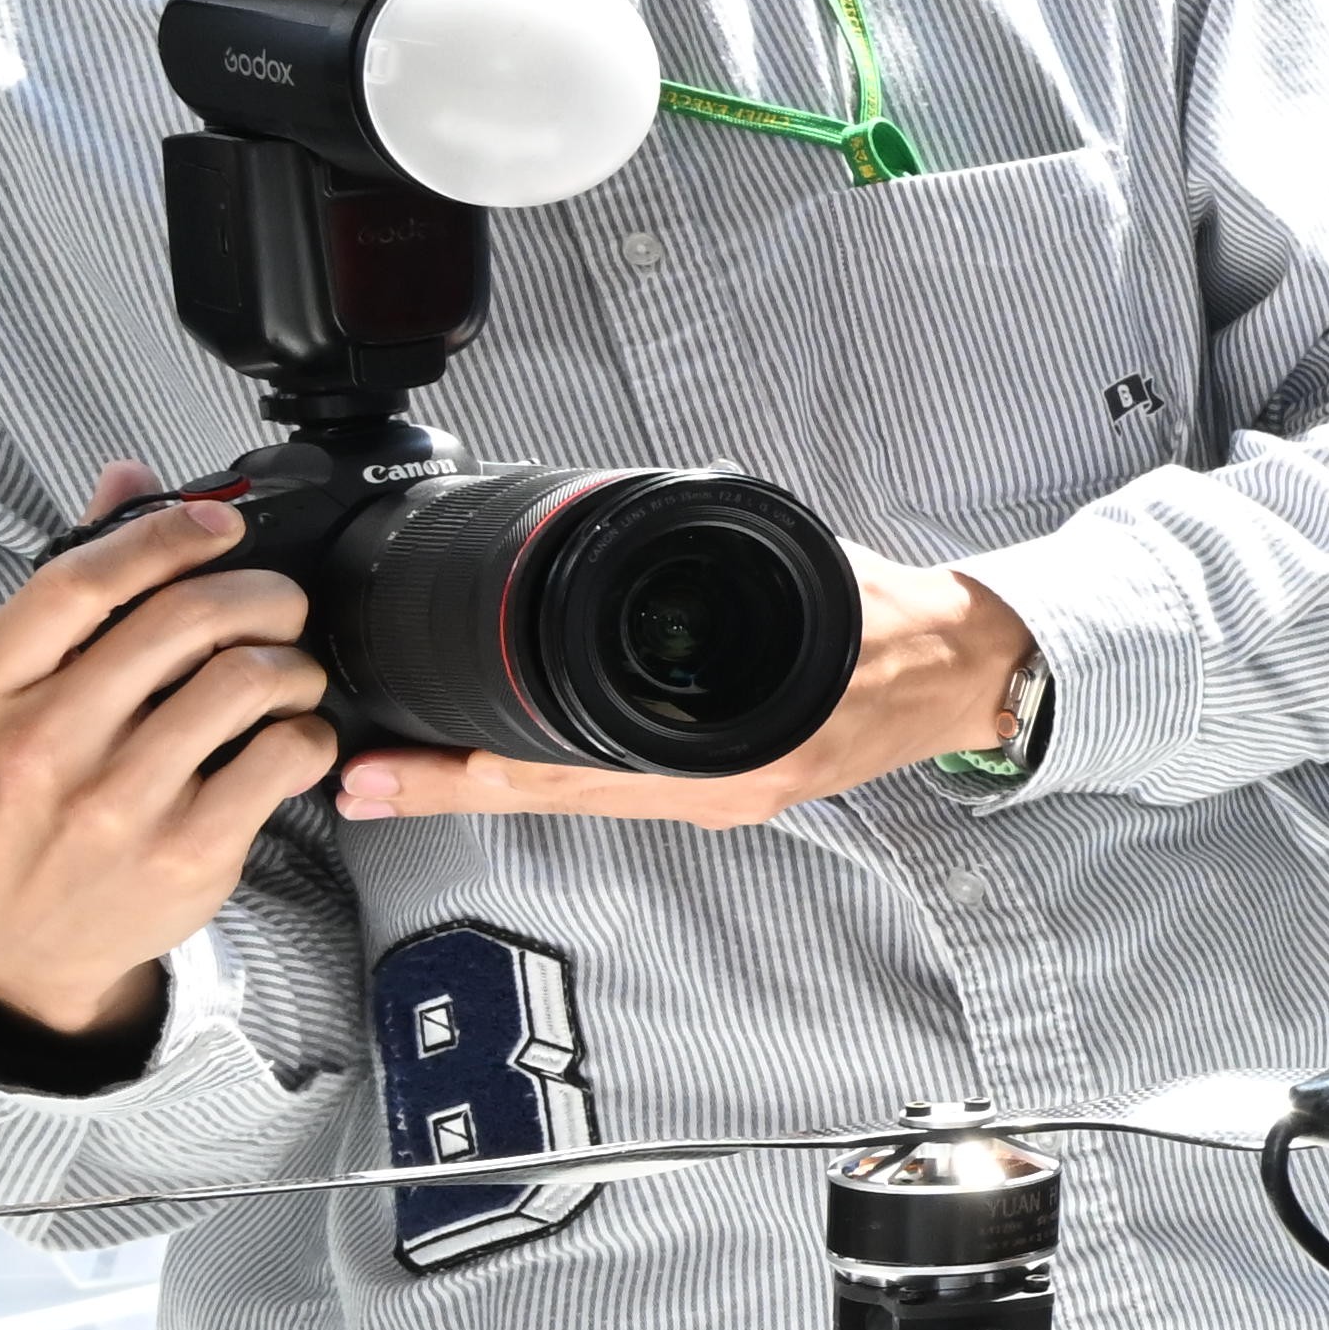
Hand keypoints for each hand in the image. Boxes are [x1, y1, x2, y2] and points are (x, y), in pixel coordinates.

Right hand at [0, 476, 336, 1041]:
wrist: (4, 943)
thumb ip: (63, 592)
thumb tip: (129, 480)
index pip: (81, 580)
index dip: (167, 535)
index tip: (216, 524)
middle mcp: (41, 742)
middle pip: (184, 619)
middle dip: (259, 593)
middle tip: (278, 605)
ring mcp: (114, 802)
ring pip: (246, 682)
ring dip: (292, 664)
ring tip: (286, 675)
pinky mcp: (183, 849)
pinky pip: (282, 757)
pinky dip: (306, 734)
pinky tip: (288, 738)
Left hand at [337, 554, 1035, 829]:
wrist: (970, 671)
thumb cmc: (901, 626)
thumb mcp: (805, 579)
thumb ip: (714, 565)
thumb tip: (641, 534)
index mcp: (734, 750)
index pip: (570, 769)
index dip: (469, 774)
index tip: (389, 767)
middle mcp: (717, 785)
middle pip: (553, 795)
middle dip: (449, 787)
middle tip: (357, 779)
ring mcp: (719, 793)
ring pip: (577, 795)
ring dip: (487, 783)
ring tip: (402, 772)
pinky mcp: (722, 784)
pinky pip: (618, 784)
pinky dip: (550, 774)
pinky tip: (501, 757)